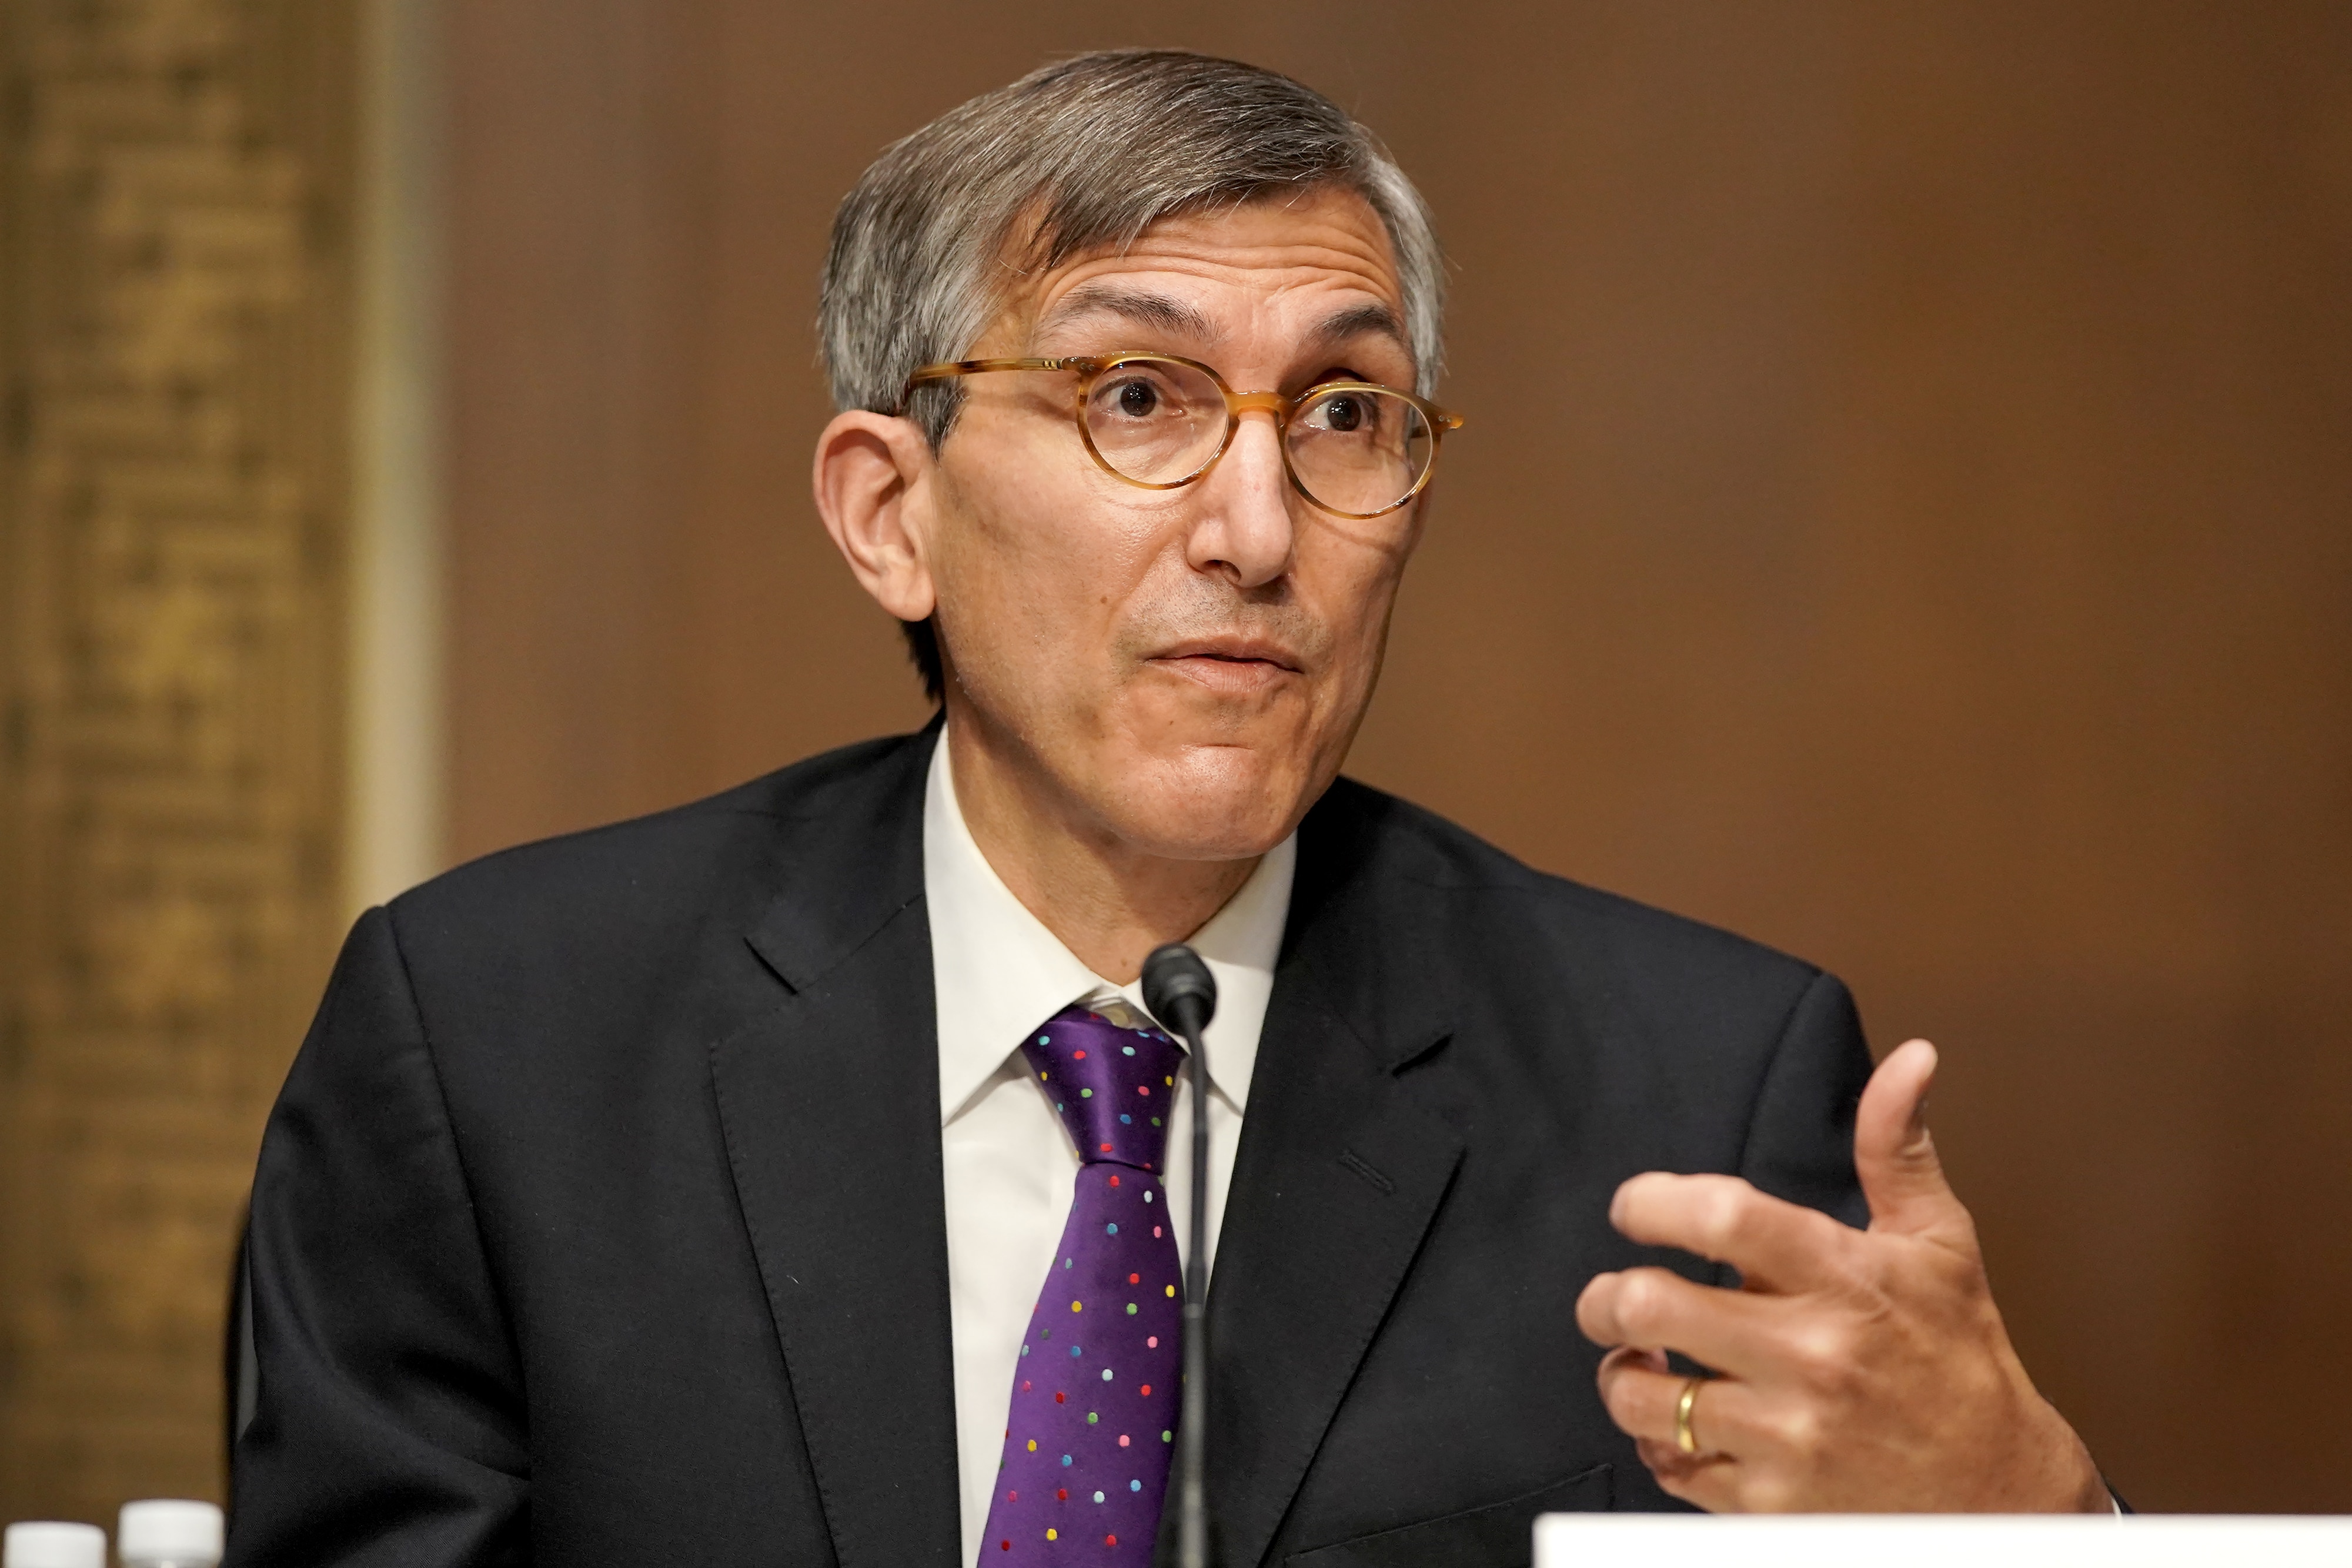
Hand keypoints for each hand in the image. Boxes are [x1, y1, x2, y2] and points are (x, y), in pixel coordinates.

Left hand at [1574, 1039, 2106, 1511]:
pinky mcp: (1774, 1505)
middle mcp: (1813, 1356)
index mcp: (1846, 1279)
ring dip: (1621, 1377)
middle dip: (1606, 1298)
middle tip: (1611, 1297)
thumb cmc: (1961, 1358)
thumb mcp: (1941, 1245)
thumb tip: (1910, 1058)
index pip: (1720, 1216)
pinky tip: (1680, 1426)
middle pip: (1652, 1306)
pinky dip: (1660, 1446)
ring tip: (1637, 1363)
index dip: (1650, 1202)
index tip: (1633, 1210)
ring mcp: (1790, 1435)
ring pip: (1643, 1397)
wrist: (2002, 1497)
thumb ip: (1899, 1149)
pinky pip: (1672, 1468)